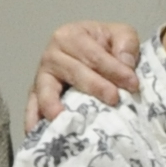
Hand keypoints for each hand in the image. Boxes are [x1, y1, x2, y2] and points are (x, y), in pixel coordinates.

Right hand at [26, 22, 142, 131]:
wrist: (94, 55)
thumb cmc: (107, 46)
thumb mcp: (122, 35)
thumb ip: (127, 44)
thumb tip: (125, 64)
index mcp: (71, 36)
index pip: (93, 54)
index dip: (114, 69)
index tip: (133, 84)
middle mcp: (52, 55)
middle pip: (73, 71)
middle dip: (94, 86)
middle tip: (114, 99)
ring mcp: (42, 77)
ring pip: (47, 90)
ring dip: (53, 104)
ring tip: (61, 118)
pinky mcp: (38, 97)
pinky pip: (32, 107)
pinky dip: (33, 119)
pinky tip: (37, 131)